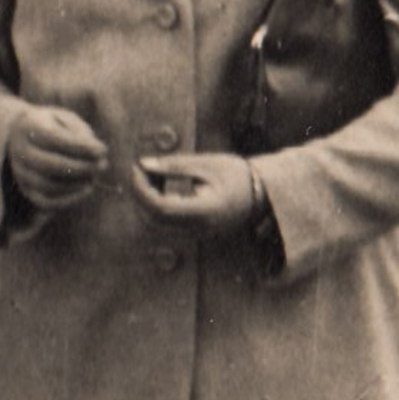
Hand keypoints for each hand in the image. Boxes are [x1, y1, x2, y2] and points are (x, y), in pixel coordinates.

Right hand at [6, 105, 110, 211]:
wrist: (26, 138)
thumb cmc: (54, 126)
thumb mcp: (67, 120)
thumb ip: (80, 133)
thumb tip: (97, 154)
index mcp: (29, 127)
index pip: (55, 139)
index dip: (82, 147)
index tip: (103, 149)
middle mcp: (20, 151)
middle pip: (51, 165)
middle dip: (82, 167)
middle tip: (102, 165)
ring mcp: (21, 173)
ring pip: (49, 186)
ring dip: (77, 184)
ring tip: (94, 177)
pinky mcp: (27, 190)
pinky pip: (47, 202)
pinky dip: (69, 199)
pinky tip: (86, 189)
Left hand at [130, 152, 257, 238]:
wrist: (261, 195)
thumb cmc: (237, 174)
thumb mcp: (207, 163)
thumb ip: (174, 165)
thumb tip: (142, 163)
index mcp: (205, 212)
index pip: (161, 208)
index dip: (142, 189)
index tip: (136, 166)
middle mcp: (199, 230)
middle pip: (154, 220)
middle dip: (139, 194)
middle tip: (139, 167)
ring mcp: (195, 235)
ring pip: (156, 225)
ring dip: (145, 200)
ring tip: (151, 173)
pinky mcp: (193, 234)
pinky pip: (165, 224)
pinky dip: (155, 205)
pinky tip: (160, 184)